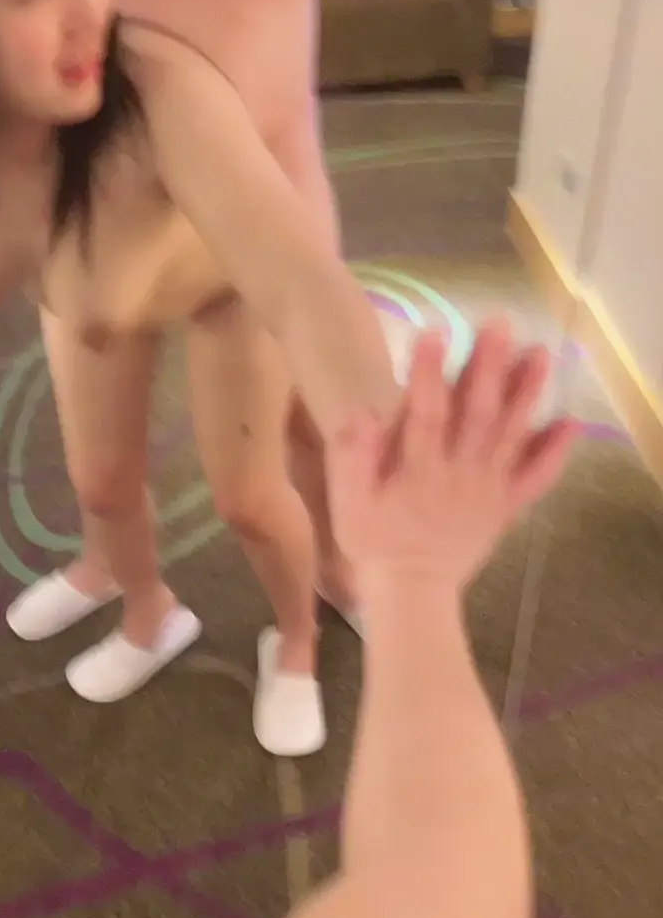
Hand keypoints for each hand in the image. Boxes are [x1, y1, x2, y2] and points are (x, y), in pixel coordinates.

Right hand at [326, 320, 578, 593]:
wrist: (411, 593)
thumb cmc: (373, 542)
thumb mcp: (347, 503)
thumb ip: (351, 458)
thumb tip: (362, 413)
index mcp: (416, 471)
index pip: (424, 415)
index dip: (428, 373)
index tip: (434, 331)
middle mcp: (457, 474)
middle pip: (476, 414)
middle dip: (487, 366)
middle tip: (499, 324)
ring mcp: (487, 490)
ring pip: (509, 436)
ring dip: (526, 393)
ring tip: (540, 354)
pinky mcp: (505, 507)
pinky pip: (535, 479)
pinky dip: (554, 453)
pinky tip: (570, 423)